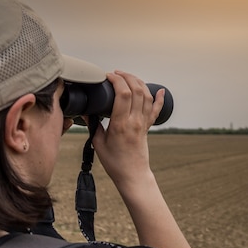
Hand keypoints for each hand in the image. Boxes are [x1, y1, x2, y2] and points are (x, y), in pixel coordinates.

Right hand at [90, 71, 164, 188]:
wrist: (132, 175)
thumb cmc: (114, 162)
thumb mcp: (98, 143)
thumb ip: (93, 126)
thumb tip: (85, 112)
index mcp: (121, 124)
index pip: (123, 94)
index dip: (116, 80)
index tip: (107, 76)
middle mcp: (135, 121)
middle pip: (136, 90)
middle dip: (127, 76)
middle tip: (116, 73)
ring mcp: (143, 123)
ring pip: (147, 96)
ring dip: (139, 82)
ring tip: (128, 77)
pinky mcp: (147, 127)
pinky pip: (156, 110)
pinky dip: (160, 99)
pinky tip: (161, 90)